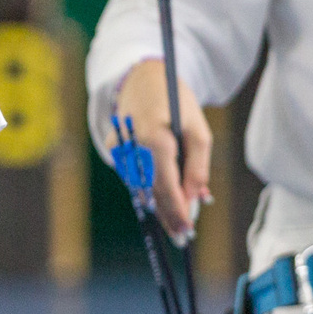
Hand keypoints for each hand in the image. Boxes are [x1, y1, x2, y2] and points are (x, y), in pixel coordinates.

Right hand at [111, 58, 210, 241]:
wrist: (142, 77)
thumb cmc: (175, 101)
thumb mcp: (198, 130)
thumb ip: (197, 166)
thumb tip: (196, 198)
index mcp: (155, 139)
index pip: (166, 186)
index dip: (177, 211)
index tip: (187, 231)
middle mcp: (132, 147)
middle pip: (150, 192)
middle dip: (168, 215)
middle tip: (182, 236)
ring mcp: (118, 148)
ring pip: (140, 187)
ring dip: (159, 204)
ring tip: (175, 221)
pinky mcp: (113, 149)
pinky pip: (133, 176)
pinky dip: (148, 187)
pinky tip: (162, 196)